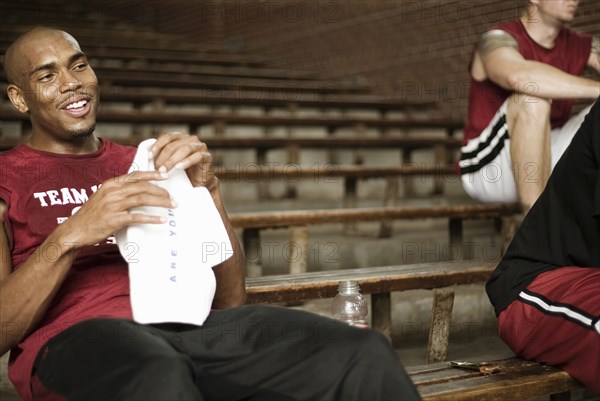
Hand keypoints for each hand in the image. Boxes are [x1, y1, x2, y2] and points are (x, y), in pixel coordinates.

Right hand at [57, 171, 173, 247]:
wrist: (75, 231)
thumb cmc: (91, 215)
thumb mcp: (103, 197)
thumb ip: (118, 191)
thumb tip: (137, 189)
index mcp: (111, 184)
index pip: (135, 175)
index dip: (152, 174)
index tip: (165, 176)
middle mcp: (112, 192)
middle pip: (142, 187)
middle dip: (160, 191)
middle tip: (172, 197)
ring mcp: (113, 205)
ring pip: (142, 199)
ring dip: (160, 202)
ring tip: (172, 205)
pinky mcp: (115, 219)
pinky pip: (138, 217)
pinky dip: (152, 218)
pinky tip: (161, 220)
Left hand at [148, 132, 217, 191]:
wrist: (198, 183)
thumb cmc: (182, 173)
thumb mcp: (169, 162)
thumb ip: (160, 156)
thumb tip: (145, 152)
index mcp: (181, 138)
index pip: (167, 137)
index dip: (157, 145)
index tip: (149, 156)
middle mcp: (191, 139)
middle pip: (174, 144)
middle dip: (164, 156)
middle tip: (157, 168)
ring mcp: (200, 147)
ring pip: (185, 149)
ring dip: (172, 160)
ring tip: (165, 170)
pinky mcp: (207, 157)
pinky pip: (197, 156)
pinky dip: (186, 162)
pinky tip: (178, 168)